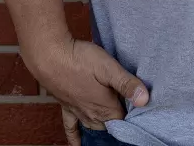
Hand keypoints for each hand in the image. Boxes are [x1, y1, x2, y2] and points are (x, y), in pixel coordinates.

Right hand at [22, 35, 149, 145]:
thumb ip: (126, 83)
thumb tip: (145, 99)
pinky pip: (71, 128)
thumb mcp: (108, 67)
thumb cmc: (79, 59)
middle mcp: (92, 114)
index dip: (133, 111)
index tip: (137, 102)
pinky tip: (77, 145)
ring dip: (104, 125)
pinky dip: (75, 138)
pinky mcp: (66, 107)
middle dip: (119, 117)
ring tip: (111, 123)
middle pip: (111, 123)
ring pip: (95, 126)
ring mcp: (78, 112)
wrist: (49, 56)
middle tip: (126, 105)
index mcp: (105, 107)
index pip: (125, 118)